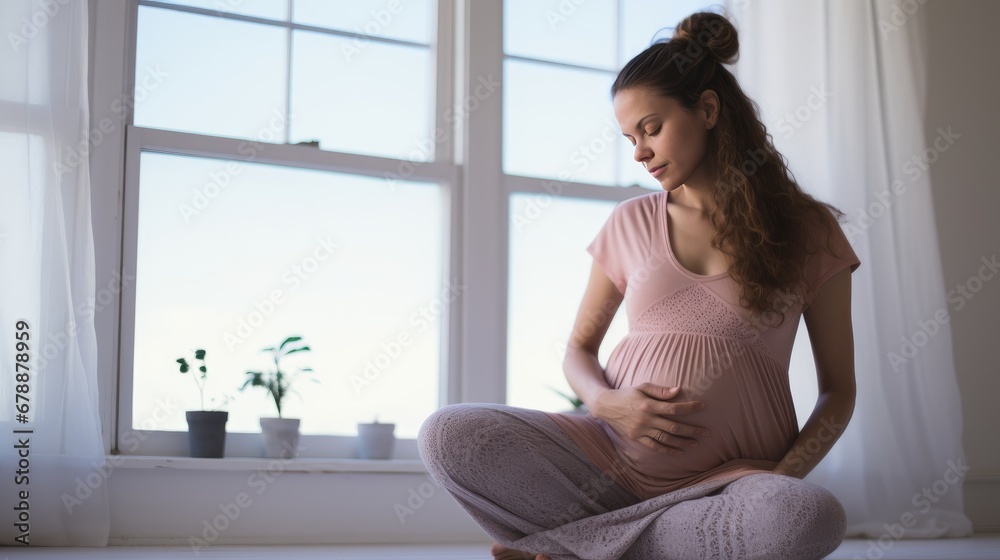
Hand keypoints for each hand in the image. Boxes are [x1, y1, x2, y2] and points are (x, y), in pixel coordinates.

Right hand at [591, 383, 708, 454]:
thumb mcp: (642, 387)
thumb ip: (660, 390)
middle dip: (692, 430)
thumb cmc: (626, 394)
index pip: (673, 408)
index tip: (702, 406)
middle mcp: (646, 419)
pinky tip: (679, 451)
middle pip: (673, 426)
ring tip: (696, 443)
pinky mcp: (637, 438)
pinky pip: (655, 446)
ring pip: (666, 438)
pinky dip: (668, 450)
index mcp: (648, 405)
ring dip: (682, 442)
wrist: (606, 406)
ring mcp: (641, 430)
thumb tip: (678, 391)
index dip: (689, 407)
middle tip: (707, 432)